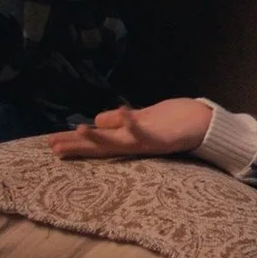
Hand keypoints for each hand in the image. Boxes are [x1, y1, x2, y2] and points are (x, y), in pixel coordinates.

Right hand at [45, 99, 213, 159]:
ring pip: (118, 142)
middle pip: (100, 146)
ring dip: (98, 137)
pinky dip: (133, 121)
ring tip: (77, 131)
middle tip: (53, 147)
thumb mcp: (141, 118)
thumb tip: (95, 121)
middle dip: (77, 146)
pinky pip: (145, 131)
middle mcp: (134, 146)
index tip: (49, 145)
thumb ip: (119, 122)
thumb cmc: (173, 121)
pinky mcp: (162, 138)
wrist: (206, 126)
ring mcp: (147, 143)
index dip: (74, 143)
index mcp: (127, 141)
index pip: (96, 142)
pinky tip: (123, 110)